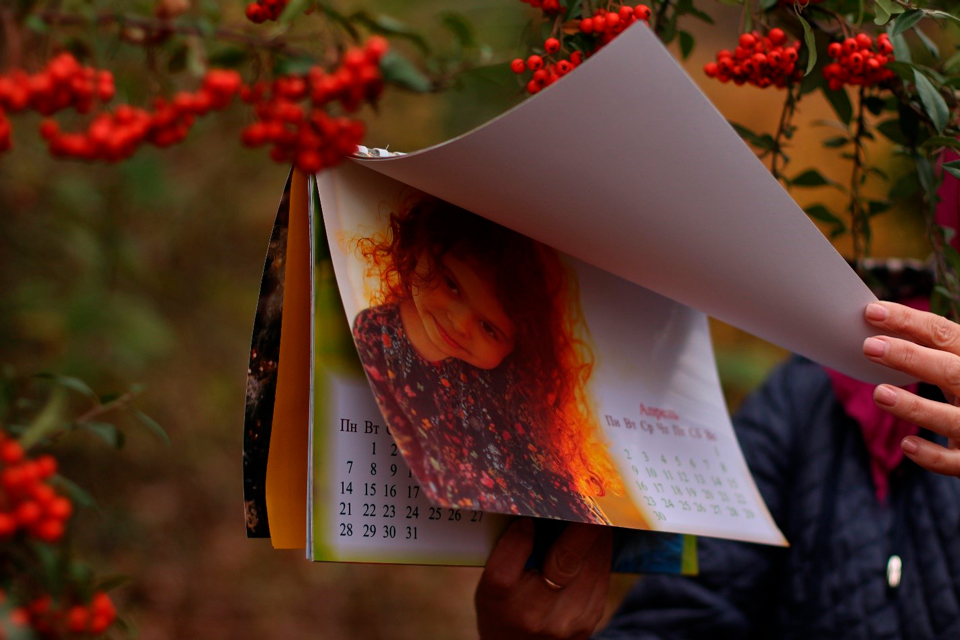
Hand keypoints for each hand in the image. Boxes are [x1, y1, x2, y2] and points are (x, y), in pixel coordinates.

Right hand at [475, 518, 612, 639]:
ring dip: (596, 532)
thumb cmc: (503, 610)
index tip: (534, 511)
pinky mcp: (591, 618)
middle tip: (584, 493)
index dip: (527, 526)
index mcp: (502, 595)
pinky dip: (601, 550)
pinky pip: (602, 574)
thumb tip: (537, 511)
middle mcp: (536, 611)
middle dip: (580, 522)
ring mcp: (568, 618)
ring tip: (594, 508)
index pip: (516, 551)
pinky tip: (598, 533)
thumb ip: (509, 550)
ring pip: (593, 563)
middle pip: (567, 558)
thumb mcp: (490, 583)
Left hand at [862, 301, 959, 476]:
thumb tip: (875, 332)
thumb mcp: (955, 365)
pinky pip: (954, 462)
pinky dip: (932, 456)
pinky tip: (907, 445)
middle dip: (911, 357)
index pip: (945, 334)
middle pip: (951, 371)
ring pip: (952, 419)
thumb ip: (929, 352)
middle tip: (869, 346)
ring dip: (916, 407)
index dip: (909, 321)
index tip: (872, 312)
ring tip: (879, 393)